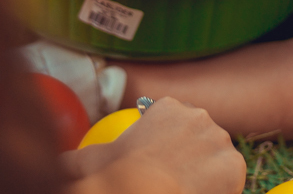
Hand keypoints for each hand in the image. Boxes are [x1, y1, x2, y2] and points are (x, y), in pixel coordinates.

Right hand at [62, 98, 245, 193]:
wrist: (144, 193)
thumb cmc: (116, 176)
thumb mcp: (89, 162)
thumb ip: (77, 158)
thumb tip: (58, 163)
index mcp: (167, 107)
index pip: (174, 121)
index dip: (169, 144)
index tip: (161, 163)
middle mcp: (198, 115)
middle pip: (199, 139)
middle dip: (191, 157)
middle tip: (175, 180)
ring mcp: (218, 139)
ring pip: (215, 159)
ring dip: (205, 173)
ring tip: (186, 190)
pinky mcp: (234, 165)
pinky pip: (229, 180)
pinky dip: (218, 191)